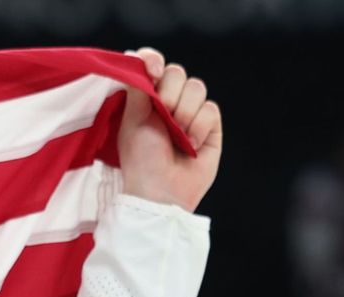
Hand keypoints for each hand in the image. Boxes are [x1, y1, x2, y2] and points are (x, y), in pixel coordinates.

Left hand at [118, 49, 222, 212]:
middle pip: (178, 73)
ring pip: (197, 87)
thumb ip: (138, 87)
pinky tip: (191, 145)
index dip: (154, 61)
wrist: (161, 191)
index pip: (154, 65)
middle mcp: (169, 102)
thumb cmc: (141, 160)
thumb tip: (141, 58)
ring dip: (185, 112)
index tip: (153, 70)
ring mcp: (191, 113)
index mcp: (147, 99)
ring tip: (177, 137)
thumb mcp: (132, 120)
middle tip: (164, 116)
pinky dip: (200, 127)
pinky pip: (211, 109)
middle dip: (170, 93)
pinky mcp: (211, 127)